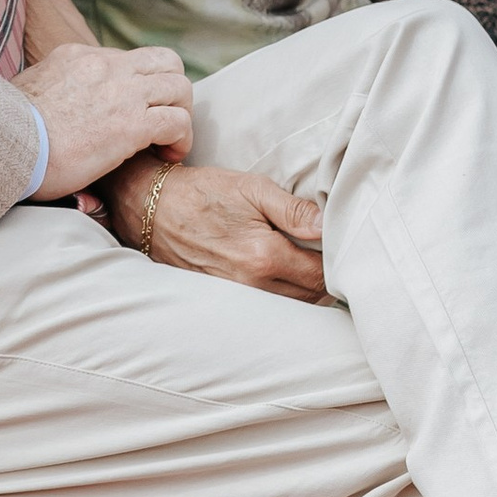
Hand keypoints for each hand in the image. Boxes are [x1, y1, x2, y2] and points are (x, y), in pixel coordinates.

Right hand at [23, 40, 193, 196]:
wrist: (2, 144)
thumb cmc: (6, 130)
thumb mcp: (26, 92)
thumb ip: (47, 92)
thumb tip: (44, 108)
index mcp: (79, 57)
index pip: (126, 59)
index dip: (139, 85)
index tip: (135, 111)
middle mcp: (106, 66)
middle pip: (165, 61)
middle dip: (172, 90)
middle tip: (165, 121)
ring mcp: (122, 92)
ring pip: (180, 86)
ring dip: (181, 114)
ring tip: (170, 142)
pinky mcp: (132, 124)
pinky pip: (178, 122)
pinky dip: (182, 139)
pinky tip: (170, 156)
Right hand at [113, 157, 326, 298]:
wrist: (152, 208)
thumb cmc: (204, 193)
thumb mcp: (252, 188)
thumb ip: (293, 210)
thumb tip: (327, 227)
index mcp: (264, 257)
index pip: (320, 276)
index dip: (339, 263)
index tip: (344, 249)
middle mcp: (251, 286)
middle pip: (310, 298)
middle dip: (326, 280)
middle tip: (333, 257)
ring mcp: (235, 299)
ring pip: (290, 307)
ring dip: (306, 292)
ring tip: (310, 266)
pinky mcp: (222, 302)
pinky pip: (265, 308)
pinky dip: (281, 297)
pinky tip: (283, 278)